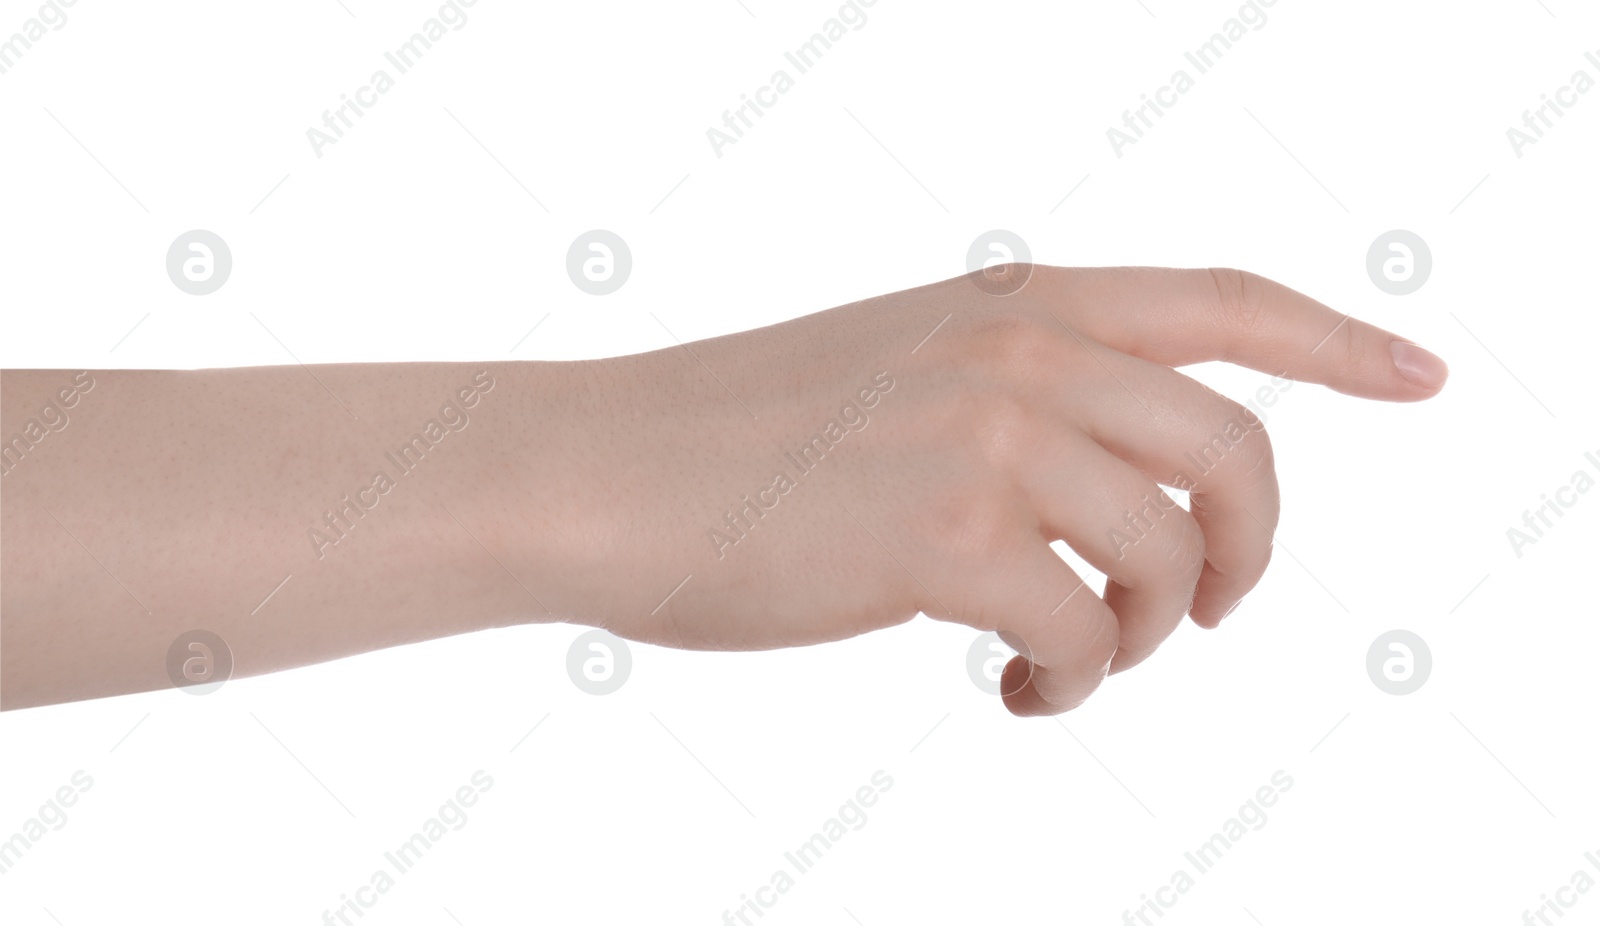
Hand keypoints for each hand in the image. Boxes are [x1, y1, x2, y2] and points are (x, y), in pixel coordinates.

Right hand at [509, 265, 1447, 715]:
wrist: (603, 471)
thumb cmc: (735, 440)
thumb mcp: (899, 371)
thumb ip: (1015, 395)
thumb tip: (1119, 488)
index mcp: (1013, 305)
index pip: (1223, 300)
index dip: (1338, 339)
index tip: (1420, 377)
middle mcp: (1021, 354)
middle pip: (1233, 452)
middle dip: (1252, 550)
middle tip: (1211, 613)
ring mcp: (988, 438)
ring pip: (1169, 557)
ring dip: (1146, 636)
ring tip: (1071, 666)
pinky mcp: (948, 536)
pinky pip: (1085, 635)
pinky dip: (1075, 685)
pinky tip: (1020, 696)